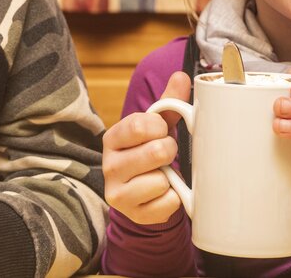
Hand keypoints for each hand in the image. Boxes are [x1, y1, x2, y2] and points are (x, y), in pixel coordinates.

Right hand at [103, 70, 191, 224]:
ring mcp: (118, 193)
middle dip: (169, 151)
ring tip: (161, 175)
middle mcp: (109, 166)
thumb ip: (168, 103)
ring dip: (169, 177)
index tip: (160, 130)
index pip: (140, 125)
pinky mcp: (133, 214)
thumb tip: (182, 77)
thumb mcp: (155, 126)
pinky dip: (173, 199)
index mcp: (112, 138)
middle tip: (165, 154)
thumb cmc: (148, 151)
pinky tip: (163, 193)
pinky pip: (167, 203)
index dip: (160, 127)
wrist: (140, 193)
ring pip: (161, 180)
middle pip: (155, 152)